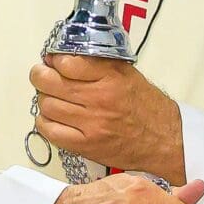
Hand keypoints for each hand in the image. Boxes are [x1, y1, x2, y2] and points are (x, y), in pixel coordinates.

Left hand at [30, 55, 186, 181]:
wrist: (163, 139)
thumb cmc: (144, 105)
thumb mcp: (126, 74)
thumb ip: (96, 64)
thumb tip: (60, 58)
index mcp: (111, 77)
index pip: (67, 63)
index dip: (54, 60)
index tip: (53, 61)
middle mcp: (99, 99)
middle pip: (50, 83)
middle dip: (40, 76)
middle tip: (43, 76)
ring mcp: (91, 124)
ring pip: (47, 106)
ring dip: (43, 99)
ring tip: (51, 97)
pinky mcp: (86, 145)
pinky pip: (50, 131)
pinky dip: (45, 122)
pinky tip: (52, 117)